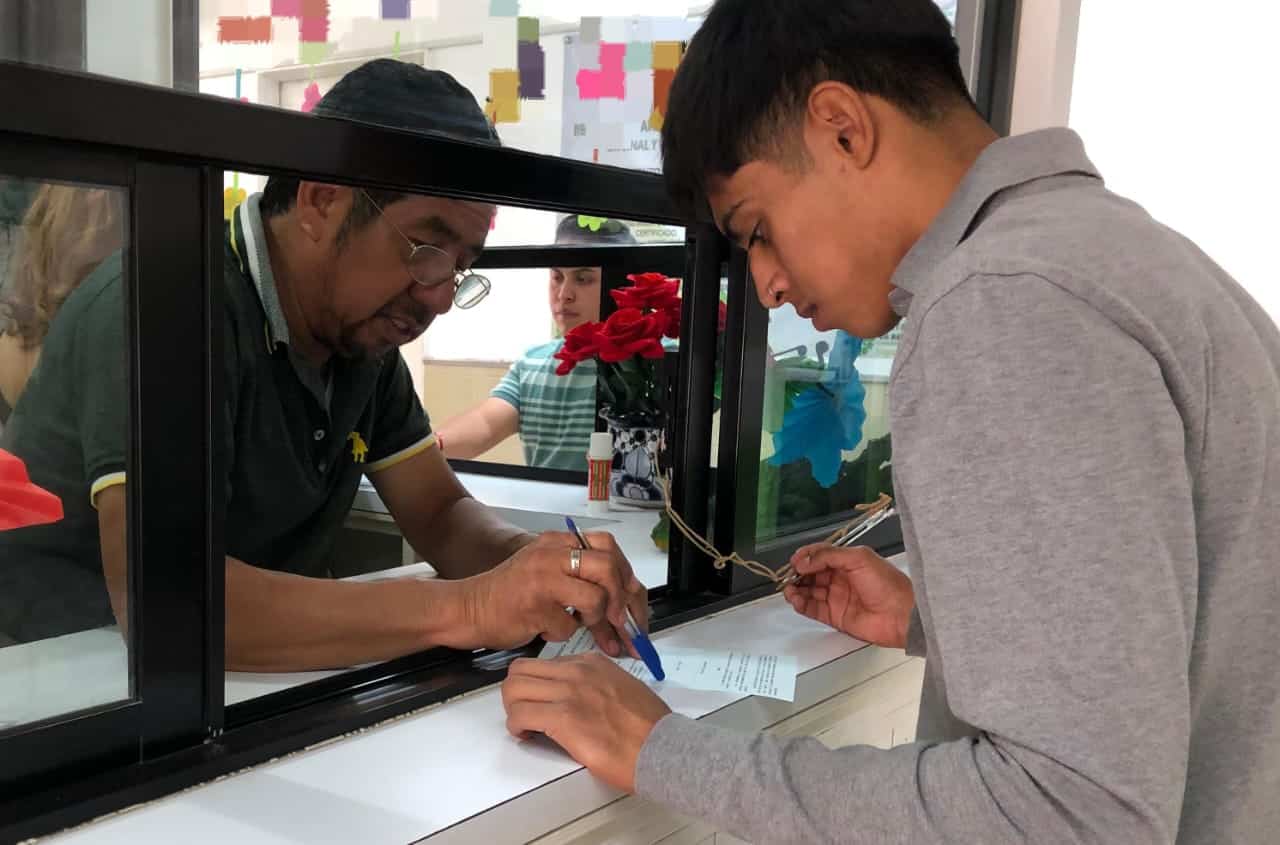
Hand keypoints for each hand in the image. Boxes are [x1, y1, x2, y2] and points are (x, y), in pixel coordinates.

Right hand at [459, 531, 648, 655]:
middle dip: (622, 601)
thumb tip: (628, 596)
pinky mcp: (534, 607)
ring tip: (582, 627)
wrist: (470, 609)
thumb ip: (583, 575)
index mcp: (558, 542)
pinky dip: (563, 634)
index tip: (633, 604)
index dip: (627, 577)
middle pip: (608, 568)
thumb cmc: (512, 595)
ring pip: (595, 599)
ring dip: (595, 621)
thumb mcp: (548, 571)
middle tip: (622, 624)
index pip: (609, 547)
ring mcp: (543, 579)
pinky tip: (548, 630)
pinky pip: (569, 626)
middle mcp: (552, 555)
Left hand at [502, 653, 670, 791]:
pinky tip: (529, 735)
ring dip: (513, 709)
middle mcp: (577, 671)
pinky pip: (519, 715)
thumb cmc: (650, 726)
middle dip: (515, 693)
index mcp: (592, 662)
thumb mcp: (624, 686)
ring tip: (526, 725)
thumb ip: (598, 684)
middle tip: (525, 712)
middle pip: (520, 670)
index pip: (544, 663)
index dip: (537, 686)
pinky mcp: (563, 718)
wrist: (661, 747)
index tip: (540, 702)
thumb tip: (580, 699)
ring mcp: (568, 692)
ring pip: (513, 689)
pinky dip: (516, 727)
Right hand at [782, 544, 914, 648]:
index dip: (806, 556)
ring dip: (796, 589)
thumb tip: (803, 561)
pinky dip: (801, 604)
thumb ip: (828, 556)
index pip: (820, 555)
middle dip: (798, 573)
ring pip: (809, 591)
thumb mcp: (858, 558)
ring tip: (789, 589)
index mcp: (848, 561)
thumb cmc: (887, 583)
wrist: (901, 614)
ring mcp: (837, 597)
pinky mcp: (835, 616)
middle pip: (811, 573)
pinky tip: (795, 599)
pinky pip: (812, 609)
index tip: (795, 560)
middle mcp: (840, 578)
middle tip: (789, 575)